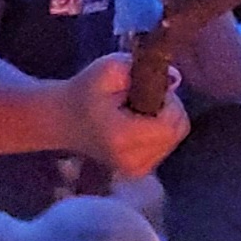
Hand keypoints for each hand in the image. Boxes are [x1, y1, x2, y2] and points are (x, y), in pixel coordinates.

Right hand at [65, 55, 190, 180]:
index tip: (153, 87)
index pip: (170, 125)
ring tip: (139, 109)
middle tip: (146, 96)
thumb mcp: (108, 68)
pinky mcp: (139, 172)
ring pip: (174, 140)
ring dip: (165, 120)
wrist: (63, 120)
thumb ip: (141, 70)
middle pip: (177, 133)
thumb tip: (175, 78)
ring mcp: (136, 170)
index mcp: (123, 137)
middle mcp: (132, 161)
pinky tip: (139, 123)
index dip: (170, 101)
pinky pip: (166, 147)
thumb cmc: (84, 91)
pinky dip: (159, 132)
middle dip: (169, 109)